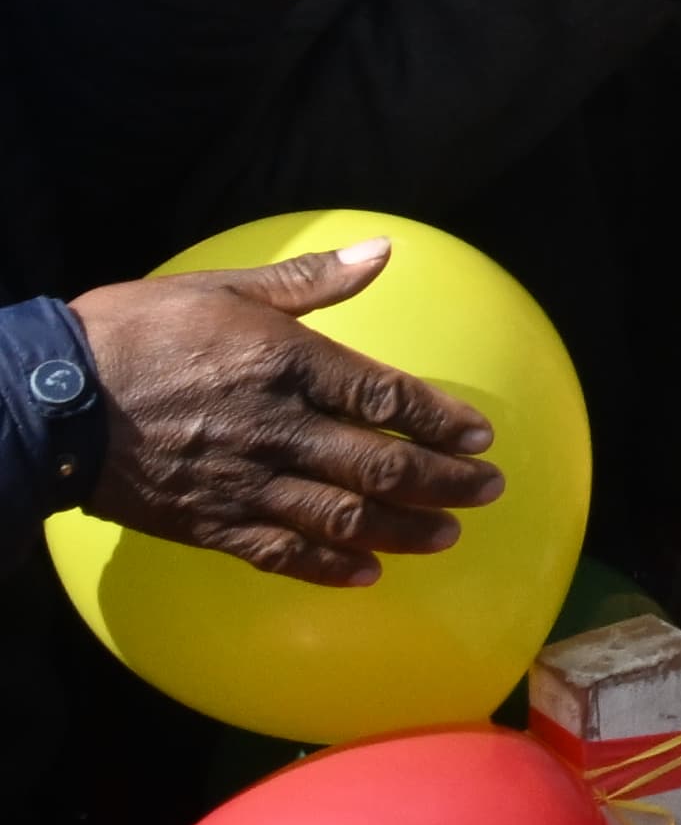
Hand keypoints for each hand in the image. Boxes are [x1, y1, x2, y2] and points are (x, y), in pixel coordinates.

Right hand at [73, 241, 503, 584]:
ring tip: (446, 535)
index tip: (480, 437)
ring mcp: (242, 481)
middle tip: (487, 492)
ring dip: (402, 529)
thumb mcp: (225, 288)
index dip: (440, 420)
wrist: (50, 399)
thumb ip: (310, 282)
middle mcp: (276, 427)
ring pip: (341, 517)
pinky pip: (279, 553)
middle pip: (378, 465)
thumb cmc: (137, 331)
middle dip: (442, 482)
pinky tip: (365, 573)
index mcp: (287, 364)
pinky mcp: (206, 523)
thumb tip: (382, 252)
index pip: (386, 396)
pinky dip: (328, 567)